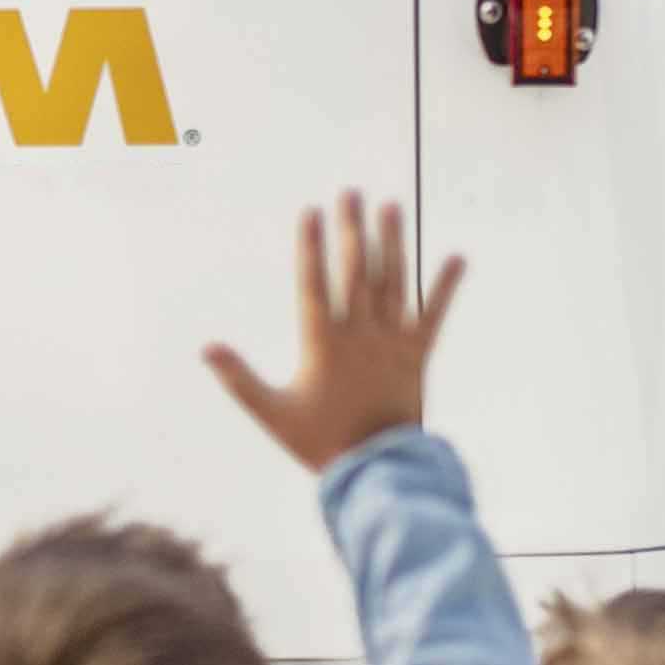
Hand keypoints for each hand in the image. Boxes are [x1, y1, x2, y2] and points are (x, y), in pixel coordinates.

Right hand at [205, 195, 461, 470]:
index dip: (311, 246)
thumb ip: (239, 379)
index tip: (311, 211)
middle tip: (350, 193)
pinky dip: (445, 286)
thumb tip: (206, 347)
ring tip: (390, 205)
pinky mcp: (418, 355)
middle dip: (351, 229)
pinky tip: (457, 256)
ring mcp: (392, 342)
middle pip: (355, 272)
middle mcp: (360, 335)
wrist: (376, 471)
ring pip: (393, 282)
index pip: (314, 284)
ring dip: (392, 242)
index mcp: (323, 344)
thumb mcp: (273, 412)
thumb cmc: (319, 442)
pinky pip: (434, 315)